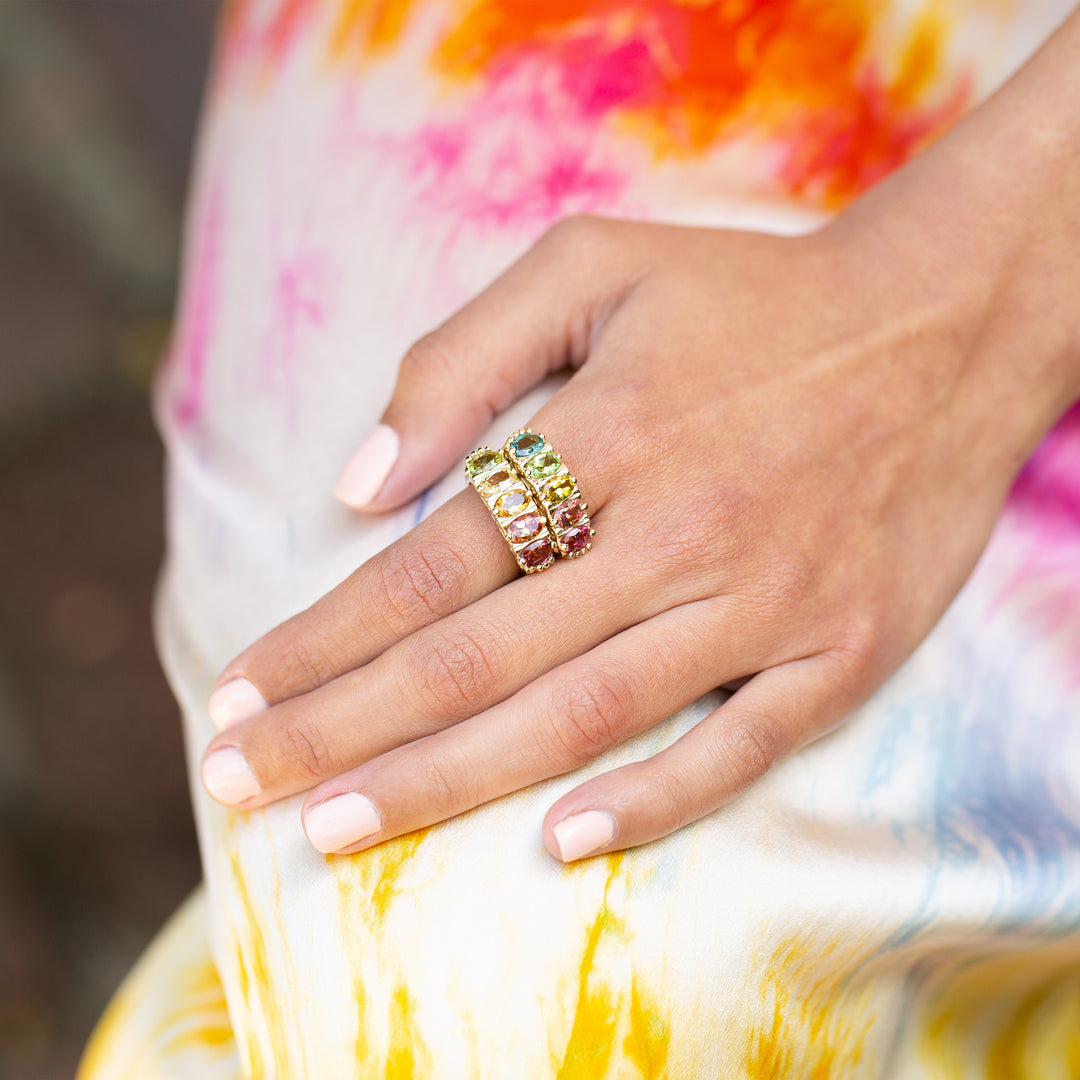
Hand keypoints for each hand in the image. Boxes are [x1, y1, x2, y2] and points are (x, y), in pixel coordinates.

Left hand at [198, 80, 1079, 859]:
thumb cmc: (754, 296)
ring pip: (577, 717)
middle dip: (342, 732)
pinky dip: (651, 802)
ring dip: (445, 784)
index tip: (243, 691)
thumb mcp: (595, 264)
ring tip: (336, 829)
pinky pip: (737, 749)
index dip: (322, 638)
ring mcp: (761, 604)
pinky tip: (560, 842)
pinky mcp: (840, 650)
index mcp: (606, 439)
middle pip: (475, 661)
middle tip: (240, 787)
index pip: (429, 568)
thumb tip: (361, 481)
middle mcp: (673, 536)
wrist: (939, 325)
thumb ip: (463, 358)